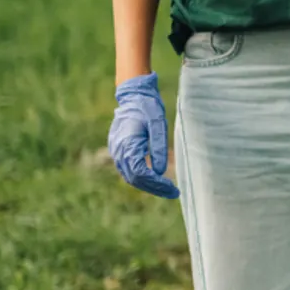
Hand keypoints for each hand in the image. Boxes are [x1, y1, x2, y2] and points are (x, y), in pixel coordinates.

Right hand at [109, 72, 177, 198]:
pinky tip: (155, 179)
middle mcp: (118, 150)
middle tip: (173, 193)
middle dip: (154, 188)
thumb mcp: (158, 124)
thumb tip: (160, 171)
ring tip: (166, 189)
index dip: (156, 183)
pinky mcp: (118, 150)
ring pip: (130, 176)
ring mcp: (116, 151)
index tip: (172, 188)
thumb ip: (159, 146)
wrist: (134, 95)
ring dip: (148, 185)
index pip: (140, 173)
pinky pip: (128, 170)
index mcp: (127, 144)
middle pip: (135, 178)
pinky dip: (141, 177)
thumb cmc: (148, 107)